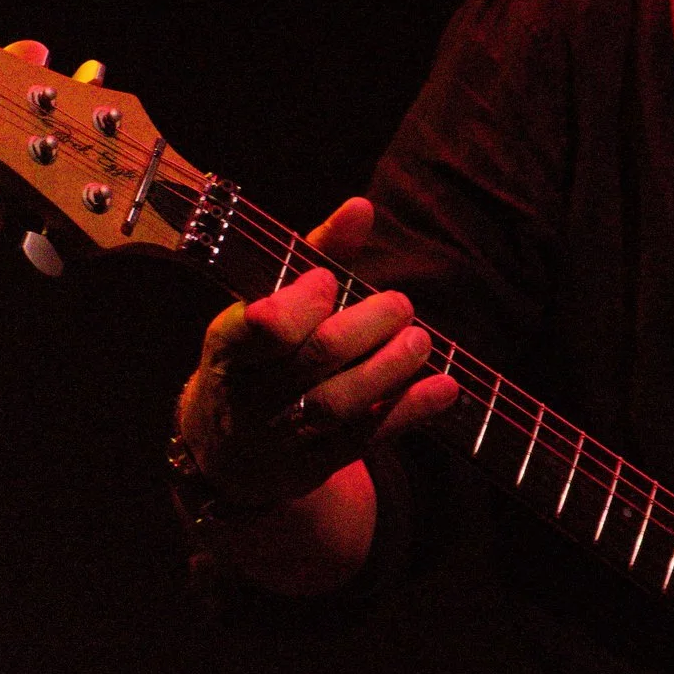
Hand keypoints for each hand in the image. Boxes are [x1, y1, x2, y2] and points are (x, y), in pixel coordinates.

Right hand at [173, 196, 460, 509]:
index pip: (261, 328)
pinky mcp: (316, 465)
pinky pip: (366, 440)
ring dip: (389, 369)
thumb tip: (362, 207)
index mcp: (229, 346)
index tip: (329, 282)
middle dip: (364, 327)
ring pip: (338, 405)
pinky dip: (409, 412)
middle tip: (401, 305)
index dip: (302, 303)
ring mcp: (282, 436)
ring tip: (421, 340)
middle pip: (313, 360)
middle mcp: (250, 394)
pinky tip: (445, 387)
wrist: (228, 449)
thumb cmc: (259, 352)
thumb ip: (317, 253)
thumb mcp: (268, 301)